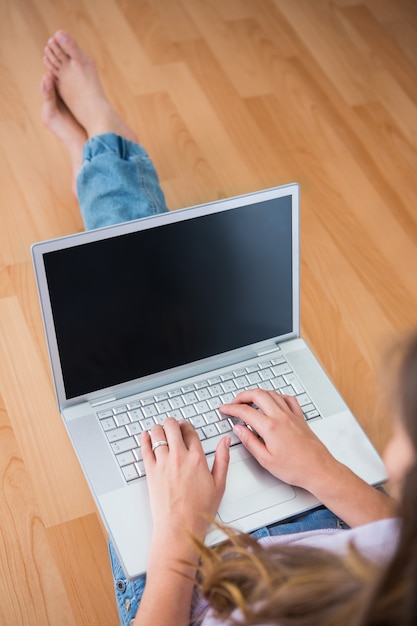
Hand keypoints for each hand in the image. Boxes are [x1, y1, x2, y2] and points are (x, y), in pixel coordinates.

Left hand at [142, 418, 229, 537]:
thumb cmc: (200, 510)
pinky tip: (146, 436)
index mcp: (197, 458)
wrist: (180, 527)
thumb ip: (223, 459)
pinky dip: (145, 439)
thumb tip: (225, 441)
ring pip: (157, 433)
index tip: (186, 427)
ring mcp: (163, 463)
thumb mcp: (219, 484)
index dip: (187, 426)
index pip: (190, 431)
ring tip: (160, 429)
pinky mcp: (150, 471)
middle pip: (172, 427)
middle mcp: (179, 457)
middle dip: (172, 423)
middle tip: (172, 425)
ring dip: (159, 428)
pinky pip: (145, 448)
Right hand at [221, 389, 336, 493]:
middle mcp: (281, 417)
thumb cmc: (296, 468)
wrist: (319, 470)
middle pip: (258, 394)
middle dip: (242, 396)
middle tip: (234, 403)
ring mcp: (292, 415)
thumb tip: (239, 430)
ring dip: (258, 394)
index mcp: (270, 427)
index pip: (245, 411)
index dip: (231, 408)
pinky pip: (288, 399)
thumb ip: (250, 442)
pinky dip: (277, 396)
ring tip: (250, 401)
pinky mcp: (300, 417)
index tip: (224, 409)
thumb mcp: (266, 460)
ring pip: (272, 393)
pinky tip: (274, 401)